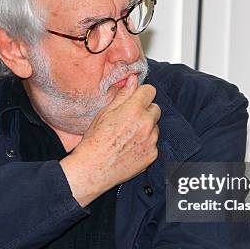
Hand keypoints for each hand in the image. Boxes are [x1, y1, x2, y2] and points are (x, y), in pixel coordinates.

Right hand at [60, 74, 159, 205]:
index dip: (142, 94)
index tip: (136, 99)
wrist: (94, 169)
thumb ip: (123, 95)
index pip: (150, 91)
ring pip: (155, 127)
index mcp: (133, 109)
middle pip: (155, 108)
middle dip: (145, 111)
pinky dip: (145, 144)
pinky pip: (153, 143)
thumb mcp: (105, 112)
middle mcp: (146, 123)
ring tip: (127, 137)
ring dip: (146, 129)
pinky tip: (130, 149)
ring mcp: (151, 140)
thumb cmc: (95, 140)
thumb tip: (134, 79)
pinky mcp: (152, 154)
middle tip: (129, 120)